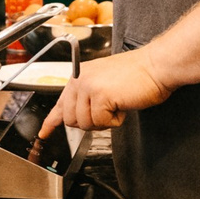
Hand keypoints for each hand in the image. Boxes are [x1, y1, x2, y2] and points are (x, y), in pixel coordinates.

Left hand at [44, 50, 172, 134]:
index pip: (60, 103)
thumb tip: (75, 118)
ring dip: (104, 121)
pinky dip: (115, 121)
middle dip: (91, 122)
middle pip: (71, 120)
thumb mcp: (104, 82)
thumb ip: (87, 97)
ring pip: (85, 124)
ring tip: (117, 104)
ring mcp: (88, 87)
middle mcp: (80, 79)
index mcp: (79, 75)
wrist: (156, 66)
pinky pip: (102, 123)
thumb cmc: (137, 75)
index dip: (51, 122)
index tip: (44, 133)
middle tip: (108, 111)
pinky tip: (122, 105)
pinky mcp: (100, 96)